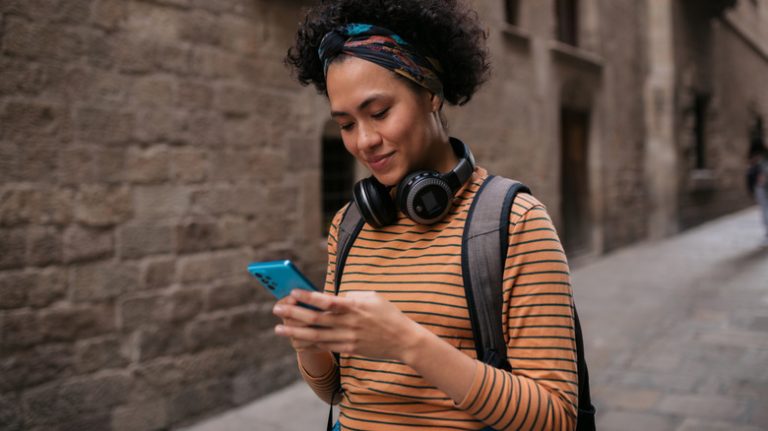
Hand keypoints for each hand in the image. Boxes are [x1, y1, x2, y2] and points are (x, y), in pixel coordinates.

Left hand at [273, 290, 423, 360]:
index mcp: (353, 306)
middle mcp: (348, 323)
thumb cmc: (388, 313)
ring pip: (315, 336)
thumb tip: (332, 297)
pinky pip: (324, 347)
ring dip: (295, 332)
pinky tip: (295, 341)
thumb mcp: (372, 296)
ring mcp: (347, 338)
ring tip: (278, 329)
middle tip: (277, 309)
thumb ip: (351, 296)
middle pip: (315, 319)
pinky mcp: (348, 349)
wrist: (403, 340)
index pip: (325, 300)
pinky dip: (308, 345)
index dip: (307, 297)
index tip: (292, 292)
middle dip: (293, 313)